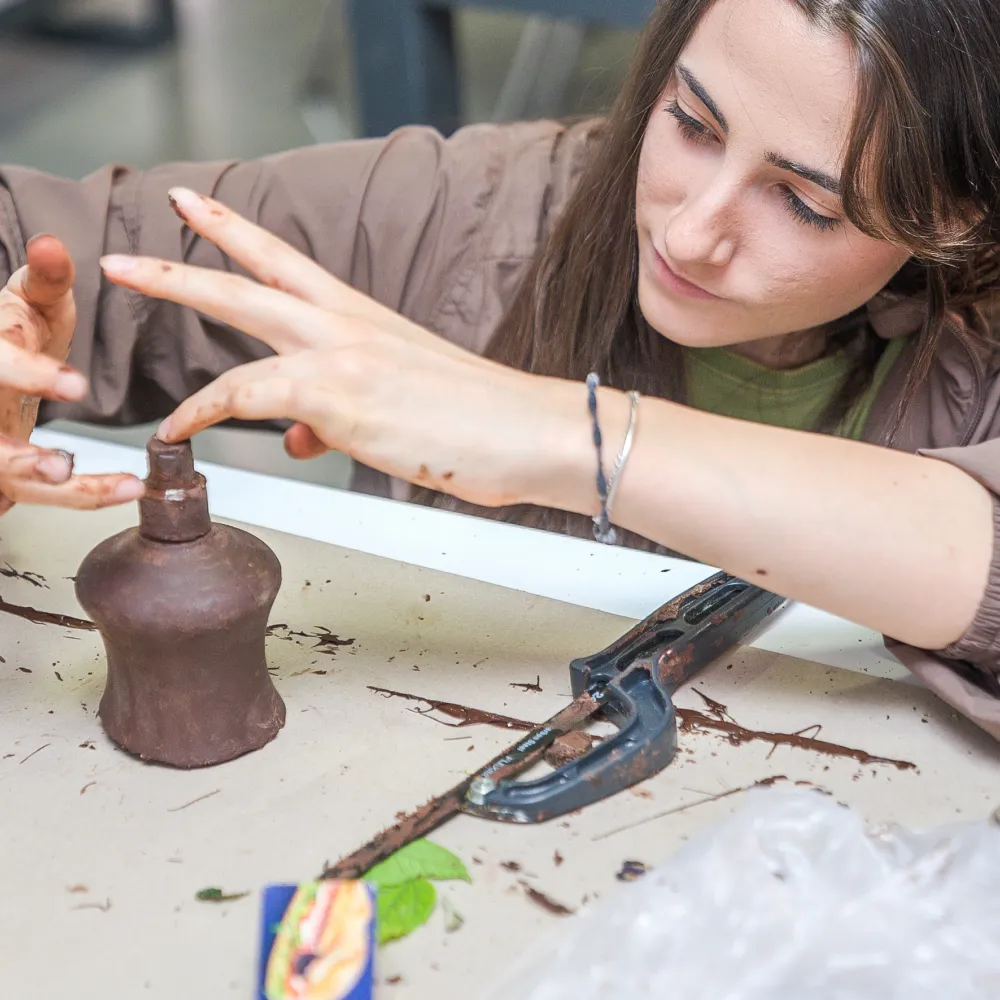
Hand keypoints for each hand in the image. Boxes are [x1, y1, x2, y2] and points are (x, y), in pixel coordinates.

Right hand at [0, 235, 143, 512]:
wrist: (1, 375)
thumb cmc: (15, 335)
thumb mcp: (28, 301)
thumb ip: (45, 278)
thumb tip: (52, 244)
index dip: (30, 376)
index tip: (74, 385)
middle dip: (21, 459)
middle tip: (61, 466)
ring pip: (14, 480)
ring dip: (66, 491)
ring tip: (120, 487)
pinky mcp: (11, 477)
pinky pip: (46, 495)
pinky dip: (87, 495)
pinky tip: (129, 491)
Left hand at [99, 189, 598, 511]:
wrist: (528, 432)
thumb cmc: (480, 423)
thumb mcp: (400, 411)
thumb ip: (338, 416)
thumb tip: (298, 436)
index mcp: (365, 319)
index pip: (290, 264)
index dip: (240, 233)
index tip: (201, 210)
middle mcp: (348, 325)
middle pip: (252, 275)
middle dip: (187, 259)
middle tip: (133, 252)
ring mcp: (342, 353)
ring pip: (239, 312)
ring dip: (176, 300)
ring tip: (129, 297)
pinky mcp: (339, 394)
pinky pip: (247, 394)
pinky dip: (202, 410)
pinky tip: (175, 428)